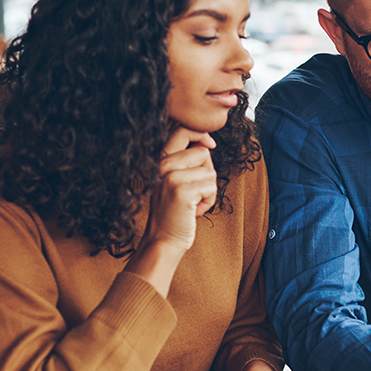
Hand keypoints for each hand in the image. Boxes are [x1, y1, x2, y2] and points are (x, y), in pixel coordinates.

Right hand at [144, 126, 217, 250]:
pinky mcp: (181, 191)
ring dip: (208, 190)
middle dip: (207, 172)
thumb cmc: (174, 212)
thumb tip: (207, 142)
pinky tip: (195, 210)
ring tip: (193, 202)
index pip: (182, 129)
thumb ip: (183, 161)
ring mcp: (171, 177)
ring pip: (209, 171)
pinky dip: (209, 201)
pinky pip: (211, 187)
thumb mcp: (173, 180)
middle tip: (195, 191)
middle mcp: (162, 165)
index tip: (210, 144)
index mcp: (160, 160)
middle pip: (202, 152)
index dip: (201, 134)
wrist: (163, 240)